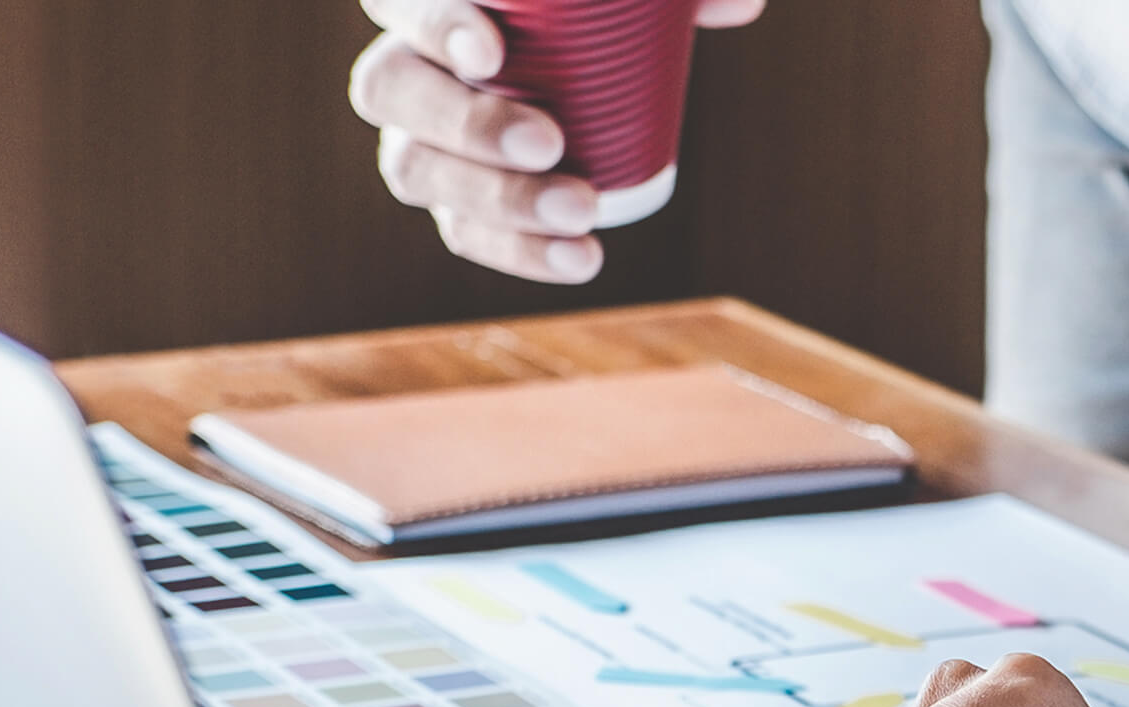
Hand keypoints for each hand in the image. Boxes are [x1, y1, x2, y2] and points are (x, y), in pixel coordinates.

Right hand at [346, 0, 762, 282]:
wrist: (600, 69)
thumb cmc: (606, 8)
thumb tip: (738, 5)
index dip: (434, 21)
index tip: (492, 50)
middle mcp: (409, 64)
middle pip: (390, 88)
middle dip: (466, 122)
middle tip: (548, 141)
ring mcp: (422, 137)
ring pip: (414, 169)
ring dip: (496, 199)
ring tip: (578, 208)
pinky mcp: (454, 198)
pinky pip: (463, 231)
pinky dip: (519, 252)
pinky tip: (581, 259)